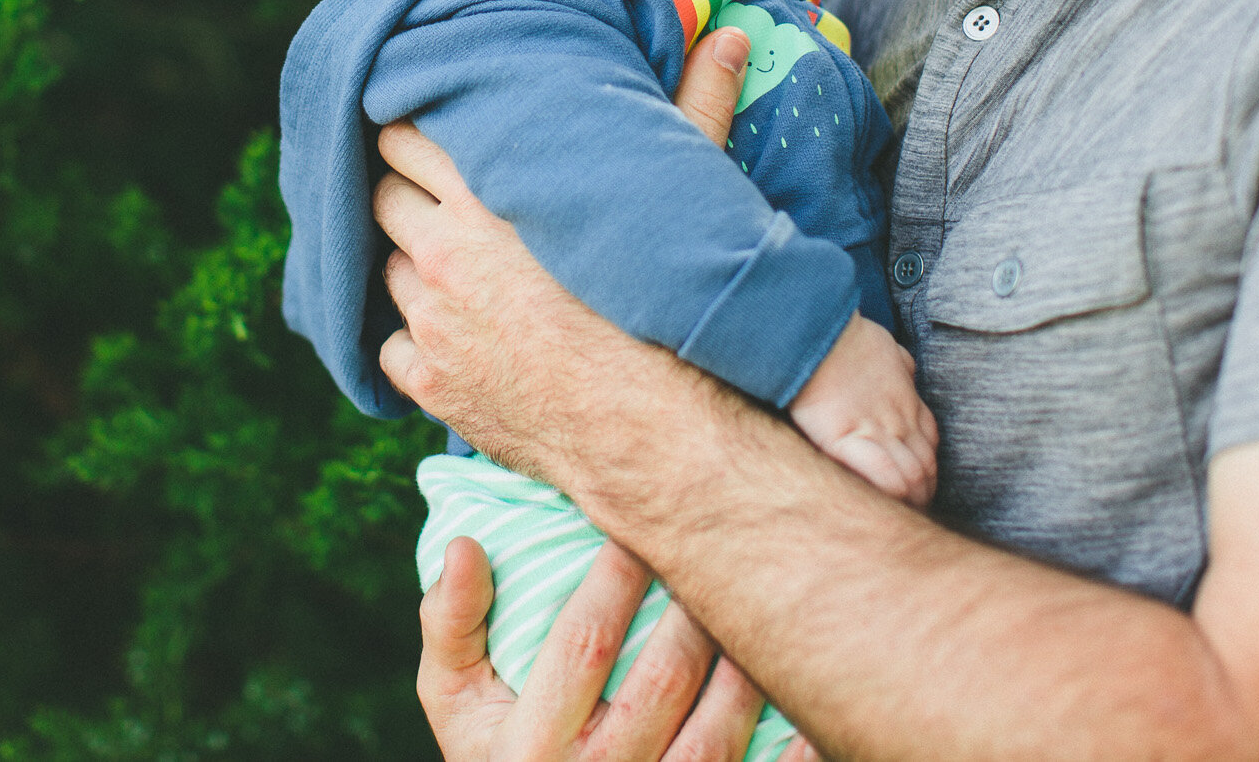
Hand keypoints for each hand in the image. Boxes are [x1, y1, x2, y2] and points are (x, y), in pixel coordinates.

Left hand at [371, 25, 759, 476]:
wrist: (659, 434)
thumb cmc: (670, 305)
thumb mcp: (683, 194)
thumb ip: (694, 106)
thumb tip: (723, 35)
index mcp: (488, 193)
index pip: (402, 132)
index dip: (416, 128)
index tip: (433, 130)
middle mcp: (441, 252)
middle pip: (381, 193)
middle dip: (402, 188)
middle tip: (437, 193)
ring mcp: (429, 322)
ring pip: (384, 266)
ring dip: (409, 260)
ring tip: (451, 265)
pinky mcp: (428, 383)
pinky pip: (390, 344)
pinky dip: (414, 336)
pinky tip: (453, 333)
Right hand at [417, 533, 808, 761]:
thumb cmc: (492, 744)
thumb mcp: (452, 697)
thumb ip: (451, 625)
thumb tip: (465, 545)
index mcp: (528, 748)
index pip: (585, 644)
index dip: (616, 576)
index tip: (638, 520)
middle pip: (663, 680)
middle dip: (693, 604)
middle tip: (717, 541)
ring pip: (717, 734)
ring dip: (745, 662)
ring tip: (759, 596)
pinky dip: (792, 742)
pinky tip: (807, 685)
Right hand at [787, 316, 937, 505]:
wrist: (819, 334)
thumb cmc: (849, 337)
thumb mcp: (888, 347)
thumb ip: (900, 364)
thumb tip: (904, 370)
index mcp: (907, 400)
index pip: (930, 442)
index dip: (928, 466)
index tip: (919, 480)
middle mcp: (899, 420)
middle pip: (926, 466)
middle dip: (924, 492)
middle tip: (912, 508)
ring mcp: (876, 431)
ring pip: (912, 477)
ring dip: (910, 500)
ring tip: (897, 514)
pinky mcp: (846, 440)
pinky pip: (883, 476)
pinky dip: (888, 494)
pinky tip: (879, 504)